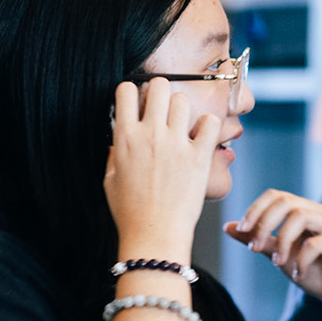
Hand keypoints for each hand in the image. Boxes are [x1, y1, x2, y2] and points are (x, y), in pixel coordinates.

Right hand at [104, 79, 220, 259]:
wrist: (155, 235)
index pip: (126, 89)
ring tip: (181, 126)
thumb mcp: (110, 179)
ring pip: (183, 99)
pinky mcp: (199, 156)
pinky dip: (208, 125)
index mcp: (125, 137)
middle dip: (159, 92)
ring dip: (182, 109)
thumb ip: (115, 152)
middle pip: (158, 84)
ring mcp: (176, 143)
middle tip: (162, 109)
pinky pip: (211, 122)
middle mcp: (150, 134)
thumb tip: (119, 138)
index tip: (138, 104)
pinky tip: (200, 136)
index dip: (132, 93)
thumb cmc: (130, 212)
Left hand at [225, 190, 321, 312]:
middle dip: (264, 223)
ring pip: (301, 216)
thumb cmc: (313, 274)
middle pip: (287, 202)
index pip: (277, 196)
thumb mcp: (279, 256)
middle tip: (253, 247)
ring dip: (281, 241)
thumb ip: (258, 240)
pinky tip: (299, 274)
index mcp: (307, 210)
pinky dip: (301, 259)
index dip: (256, 209)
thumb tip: (228, 227)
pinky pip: (316, 243)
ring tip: (277, 263)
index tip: (241, 230)